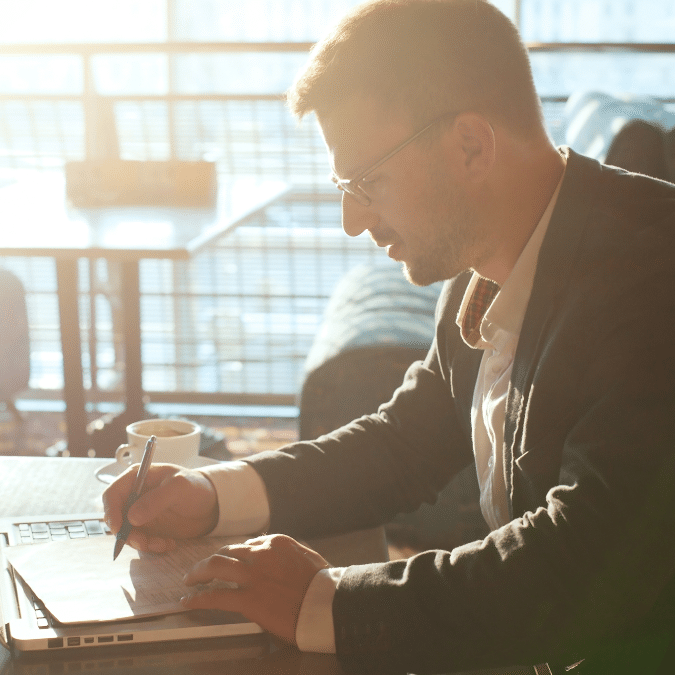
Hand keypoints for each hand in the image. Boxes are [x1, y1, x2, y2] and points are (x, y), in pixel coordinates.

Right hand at [102, 463, 218, 552]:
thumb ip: (157, 499)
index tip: (119, 528)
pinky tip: (169, 544)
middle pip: (115, 517)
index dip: (111, 511)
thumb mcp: (180, 487)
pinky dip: (151, 546)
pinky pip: (140, 541)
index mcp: (137, 477)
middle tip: (144, 543)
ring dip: (141, 542)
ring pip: (126, 533)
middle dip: (127, 533)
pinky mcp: (147, 527)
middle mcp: (134, 495)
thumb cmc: (196, 487)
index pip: (112, 493)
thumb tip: (131, 517)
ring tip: (163, 544)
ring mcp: (139, 512)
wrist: (211, 505)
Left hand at [181, 534, 329, 644]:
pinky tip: (189, 602)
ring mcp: (254, 576)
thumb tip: (271, 553)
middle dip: (208, 561)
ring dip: (198, 574)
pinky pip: (216, 596)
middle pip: (225, 552)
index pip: (244, 545)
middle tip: (198, 571)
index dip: (230, 555)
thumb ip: (284, 553)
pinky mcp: (249, 600)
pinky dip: (198, 598)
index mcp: (275, 542)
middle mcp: (261, 554)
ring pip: (215, 567)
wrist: (328, 604)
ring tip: (189, 582)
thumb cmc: (322, 584)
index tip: (224, 563)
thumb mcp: (305, 556)